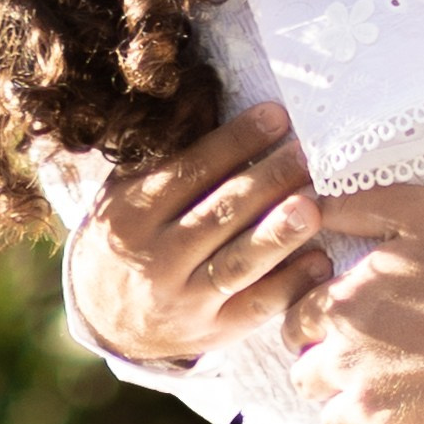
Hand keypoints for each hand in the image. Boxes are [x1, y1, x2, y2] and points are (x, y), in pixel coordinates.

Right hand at [67, 105, 330, 368]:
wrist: (104, 316)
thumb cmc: (130, 233)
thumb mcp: (128, 189)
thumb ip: (167, 150)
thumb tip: (209, 90)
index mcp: (132, 213)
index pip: (189, 171)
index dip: (236, 142)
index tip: (277, 116)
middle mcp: (155, 258)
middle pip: (219, 214)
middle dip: (268, 180)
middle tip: (307, 152)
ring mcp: (182, 300)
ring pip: (236, 264)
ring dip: (278, 235)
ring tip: (314, 206)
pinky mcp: (210, 333)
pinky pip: (253, 309)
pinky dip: (288, 286)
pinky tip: (319, 260)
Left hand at [283, 183, 423, 423]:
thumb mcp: (414, 211)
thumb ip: (354, 207)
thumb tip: (308, 204)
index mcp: (342, 304)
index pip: (294, 321)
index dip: (310, 321)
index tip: (331, 322)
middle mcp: (344, 358)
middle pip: (304, 373)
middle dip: (323, 366)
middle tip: (354, 360)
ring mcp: (369, 405)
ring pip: (328, 419)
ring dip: (343, 409)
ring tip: (373, 398)